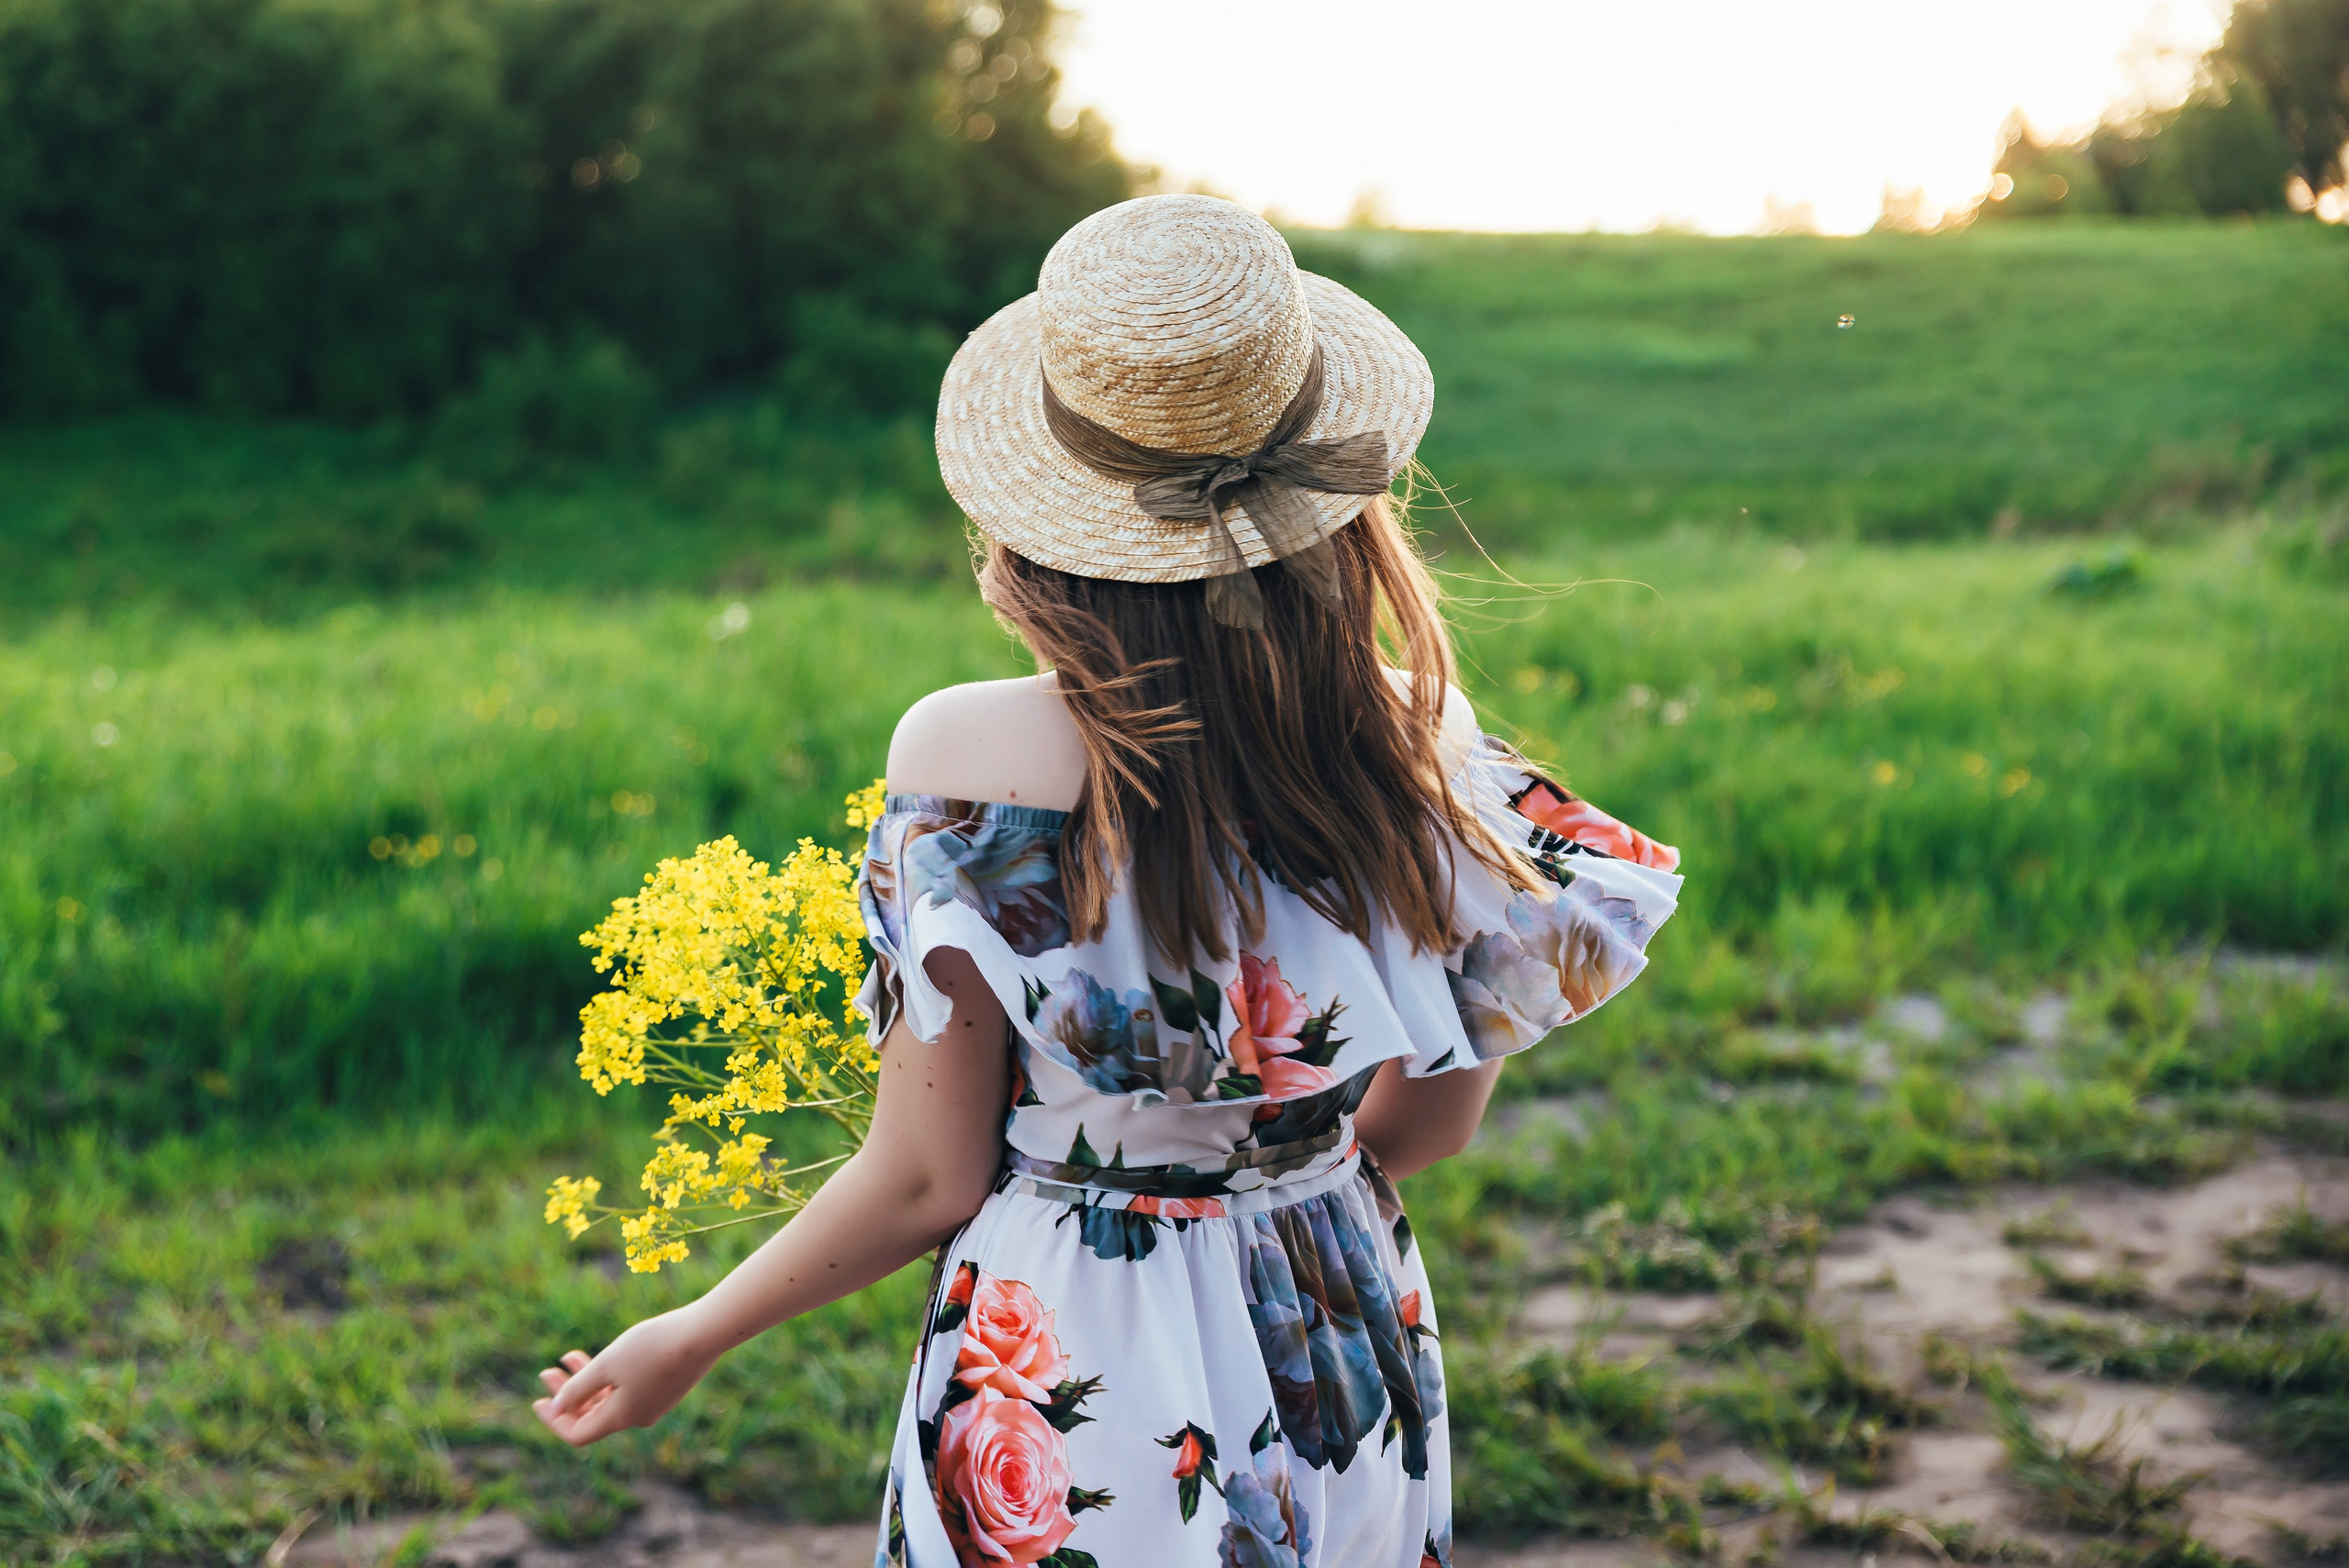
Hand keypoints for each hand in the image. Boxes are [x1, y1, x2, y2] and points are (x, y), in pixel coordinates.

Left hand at [531, 1306, 721, 1446]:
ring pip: (610, 1399)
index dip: (554, 1421)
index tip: (537, 1401)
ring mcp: (655, 1403)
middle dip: (567, 1395)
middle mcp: (638, 1417)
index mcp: (622, 1417)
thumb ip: (579, 1388)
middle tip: (548, 1371)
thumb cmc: (652, 1347)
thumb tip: (558, 1408)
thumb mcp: (607, 1364)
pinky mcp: (667, 1388)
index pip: (578, 1433)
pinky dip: (609, 1378)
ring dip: (586, 1382)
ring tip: (569, 1355)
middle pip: (592, 1416)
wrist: (705, 1333)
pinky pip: (628, 1391)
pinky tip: (607, 1354)